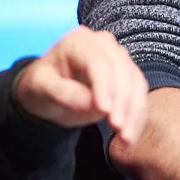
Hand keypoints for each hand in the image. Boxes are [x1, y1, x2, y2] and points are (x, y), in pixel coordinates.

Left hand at [13, 25, 148, 144]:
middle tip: (117, 128)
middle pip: (122, 71)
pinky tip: (130, 135)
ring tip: (126, 137)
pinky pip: (139, 95)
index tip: (105, 111)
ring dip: (135, 112)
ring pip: (136, 83)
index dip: (105, 86)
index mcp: (79, 41)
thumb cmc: (42, 85)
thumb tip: (92, 105)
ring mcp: (119, 58)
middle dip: (123, 102)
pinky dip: (137, 116)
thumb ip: (63, 93)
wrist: (50, 90)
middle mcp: (104, 45)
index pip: (98, 62)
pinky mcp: (129, 76)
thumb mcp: (40, 88)